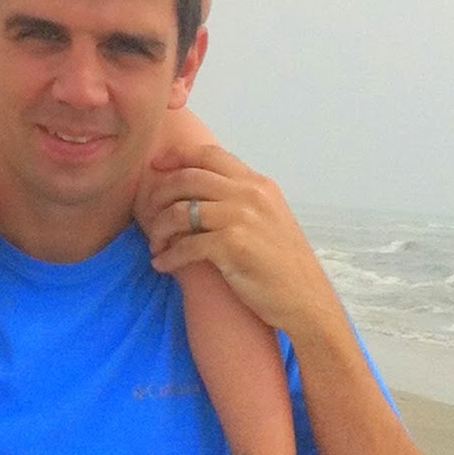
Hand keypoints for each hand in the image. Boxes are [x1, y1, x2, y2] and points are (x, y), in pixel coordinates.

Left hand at [140, 144, 338, 340]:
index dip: (177, 156)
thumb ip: (240, 198)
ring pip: (180, 211)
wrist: (305, 299)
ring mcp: (242, 218)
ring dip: (159, 229)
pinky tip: (162, 264)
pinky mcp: (233, 246)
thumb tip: (199, 192)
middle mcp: (250, 194)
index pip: (209, 155)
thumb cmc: (283, 264)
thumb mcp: (269, 217)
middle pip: (188, 178)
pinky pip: (185, 245)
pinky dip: (168, 256)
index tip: (156, 166)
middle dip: (159, 195)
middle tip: (148, 213)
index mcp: (258, 184)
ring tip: (155, 245)